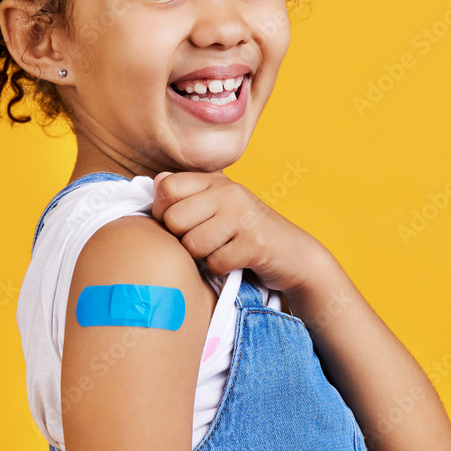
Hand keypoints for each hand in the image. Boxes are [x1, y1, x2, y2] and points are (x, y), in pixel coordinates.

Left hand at [150, 171, 329, 296]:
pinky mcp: (255, 243)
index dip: (163, 211)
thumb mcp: (218, 206)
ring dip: (203, 256)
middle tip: (205, 241)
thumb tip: (156, 184)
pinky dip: (221, 269)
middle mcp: (230, 192)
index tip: (180, 223)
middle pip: (174, 219)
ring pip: (192, 244)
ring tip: (222, 249)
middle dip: (183, 239)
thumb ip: (187, 194)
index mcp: (216, 181)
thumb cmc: (247, 233)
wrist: (295, 255)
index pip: (167, 188)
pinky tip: (236, 260)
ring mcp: (243, 215)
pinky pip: (215, 263)